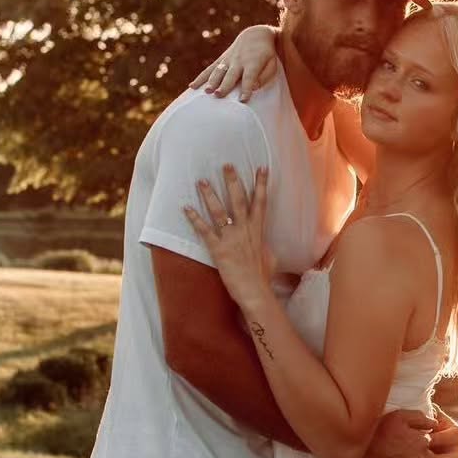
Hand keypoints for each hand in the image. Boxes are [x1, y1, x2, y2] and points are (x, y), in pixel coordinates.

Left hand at [184, 165, 270, 308]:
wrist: (256, 292)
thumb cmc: (263, 278)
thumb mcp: (271, 258)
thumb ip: (266, 247)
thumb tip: (268, 247)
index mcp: (258, 231)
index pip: (261, 202)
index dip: (261, 184)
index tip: (261, 168)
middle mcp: (245, 230)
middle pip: (239, 200)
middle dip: (233, 181)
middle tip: (226, 165)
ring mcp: (231, 239)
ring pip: (220, 211)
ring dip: (210, 195)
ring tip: (202, 181)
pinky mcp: (219, 250)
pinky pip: (205, 231)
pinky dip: (195, 219)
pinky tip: (186, 208)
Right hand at [188, 25, 278, 101]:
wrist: (255, 35)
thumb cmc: (266, 54)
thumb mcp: (272, 64)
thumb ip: (265, 76)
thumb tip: (254, 87)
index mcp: (253, 63)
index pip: (249, 77)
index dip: (246, 89)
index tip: (242, 100)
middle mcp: (239, 61)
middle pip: (230, 75)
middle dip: (224, 85)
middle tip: (218, 95)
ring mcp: (228, 59)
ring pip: (218, 72)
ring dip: (212, 81)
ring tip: (206, 92)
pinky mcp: (221, 59)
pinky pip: (209, 69)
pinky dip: (201, 77)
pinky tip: (192, 87)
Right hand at [354, 408, 454, 457]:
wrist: (356, 457)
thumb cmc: (376, 433)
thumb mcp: (398, 417)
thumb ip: (420, 418)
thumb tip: (435, 423)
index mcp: (423, 442)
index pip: (449, 441)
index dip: (449, 440)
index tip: (444, 439)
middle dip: (454, 457)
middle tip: (447, 454)